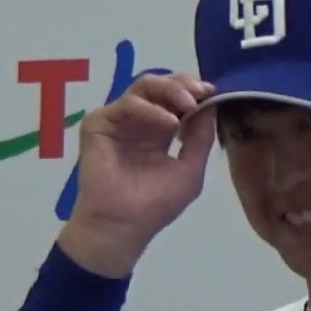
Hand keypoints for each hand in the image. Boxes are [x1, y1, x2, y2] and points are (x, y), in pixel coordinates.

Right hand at [60, 72, 217, 276]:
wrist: (124, 226)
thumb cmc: (156, 205)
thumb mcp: (190, 170)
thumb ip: (201, 138)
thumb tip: (212, 105)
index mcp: (159, 130)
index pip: (176, 98)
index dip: (194, 90)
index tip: (212, 91)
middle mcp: (139, 121)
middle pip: (160, 85)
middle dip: (183, 84)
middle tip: (200, 91)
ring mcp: (118, 120)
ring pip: (143, 87)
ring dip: (169, 91)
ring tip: (188, 105)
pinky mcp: (98, 123)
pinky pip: (125, 105)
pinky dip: (149, 109)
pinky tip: (169, 123)